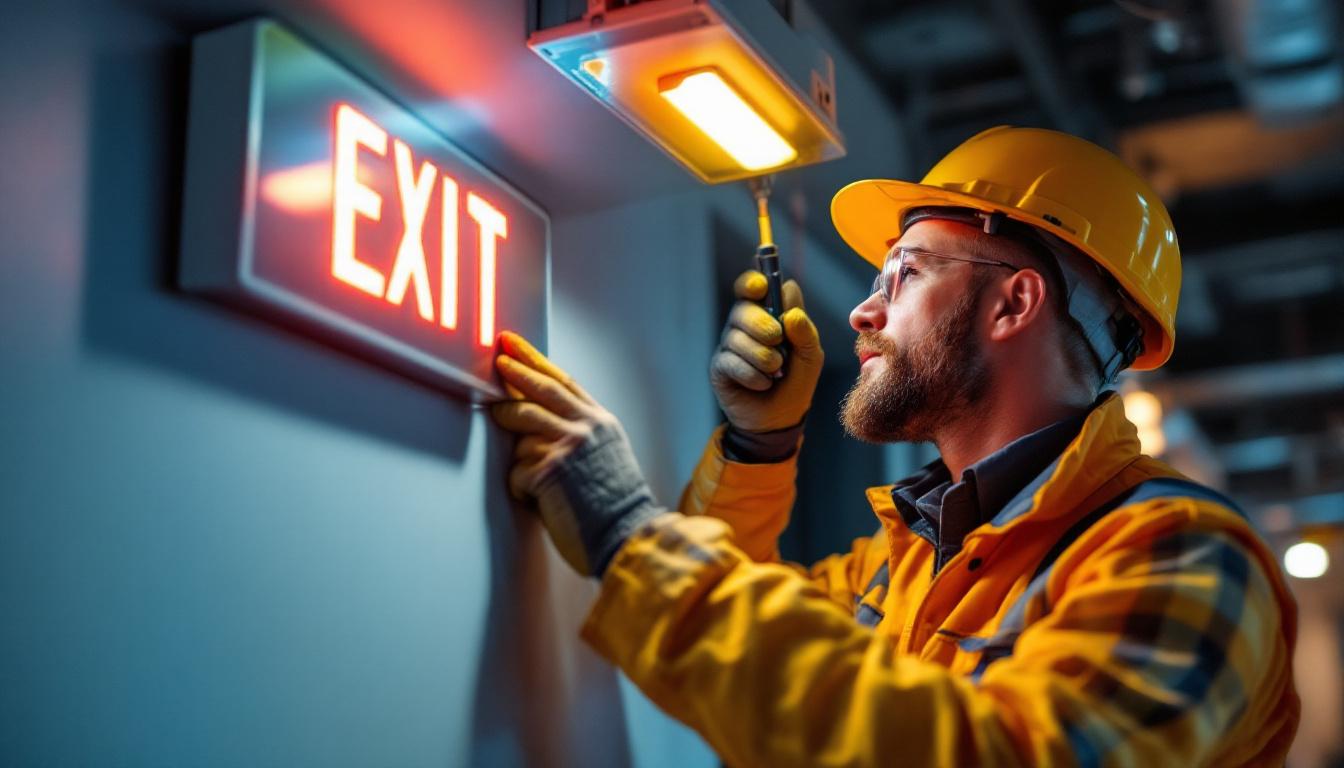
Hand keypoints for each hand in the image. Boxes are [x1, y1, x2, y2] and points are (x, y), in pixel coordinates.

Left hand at [490, 331, 665, 576]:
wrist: (628, 534)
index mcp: (601, 422)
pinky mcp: (550, 470)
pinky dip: (521, 487)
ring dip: (517, 449)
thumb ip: (580, 432)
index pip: (563, 382)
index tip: (514, 347)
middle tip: (497, 362)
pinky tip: (540, 500)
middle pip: (540, 389)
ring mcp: (568, 446)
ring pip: (522, 426)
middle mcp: (586, 427)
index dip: (535, 361)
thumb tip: (537, 419)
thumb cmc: (613, 504)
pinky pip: (517, 468)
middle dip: (514, 373)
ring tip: (528, 469)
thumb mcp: (607, 455)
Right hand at [711, 271, 823, 432]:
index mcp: (766, 314)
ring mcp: (729, 345)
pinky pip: (731, 362)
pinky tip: (763, 385)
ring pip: (737, 338)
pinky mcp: (719, 367)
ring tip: (776, 372)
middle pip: (742, 309)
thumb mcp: (810, 357)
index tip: (760, 288)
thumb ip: (805, 333)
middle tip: (777, 340)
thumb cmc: (796, 382)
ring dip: (762, 357)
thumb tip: (791, 313)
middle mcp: (744, 325)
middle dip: (761, 324)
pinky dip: (753, 375)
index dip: (752, 283)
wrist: (780, 420)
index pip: (751, 287)